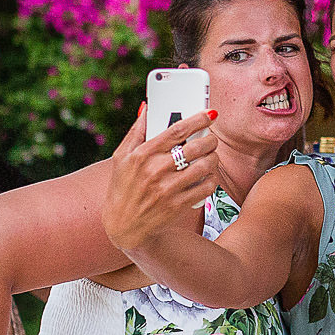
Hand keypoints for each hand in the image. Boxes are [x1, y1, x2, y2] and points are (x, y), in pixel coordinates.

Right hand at [102, 106, 219, 252]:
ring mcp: (167, 189)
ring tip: (211, 158)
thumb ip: (136, 132)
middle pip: (195, 147)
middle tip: (212, 139)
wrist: (124, 226)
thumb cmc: (122, 187)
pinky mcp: (177, 205)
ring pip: (204, 166)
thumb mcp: (121, 157)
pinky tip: (208, 177)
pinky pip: (205, 188)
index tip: (210, 114)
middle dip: (210, 139)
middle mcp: (155, 170)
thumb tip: (147, 108)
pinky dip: (211, 180)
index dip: (198, 119)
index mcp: (142, 154)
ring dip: (214, 159)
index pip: (177, 130)